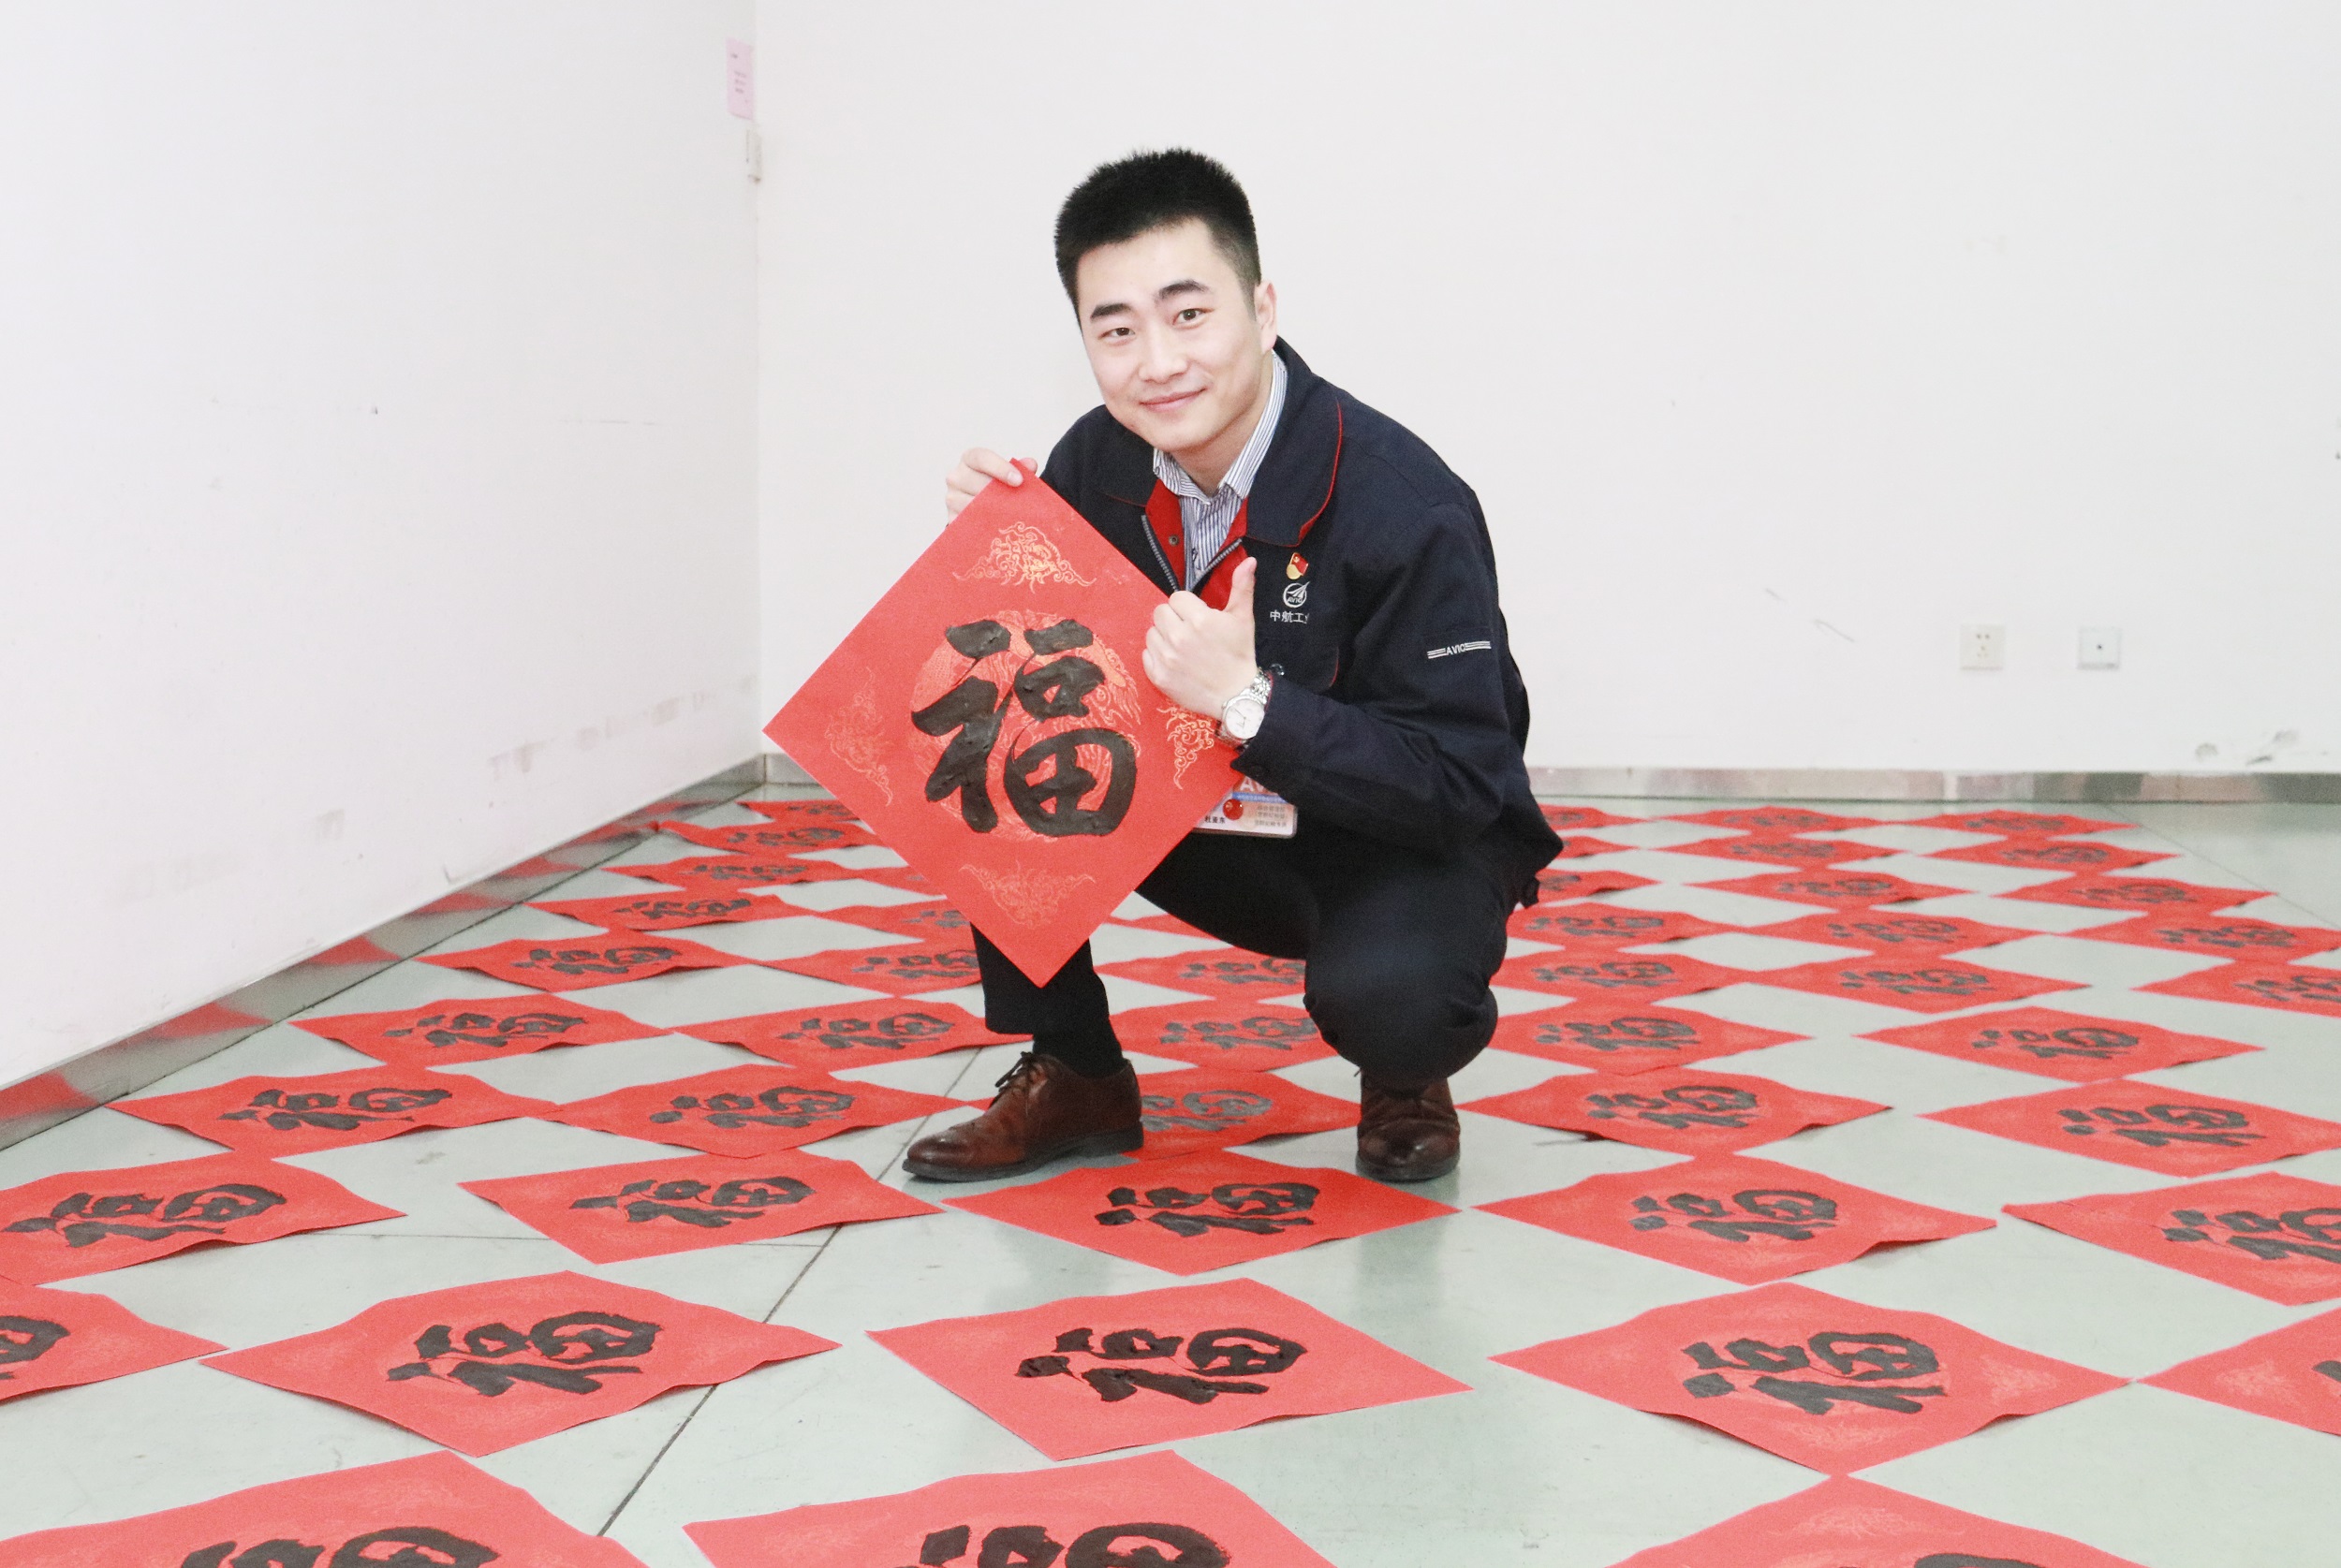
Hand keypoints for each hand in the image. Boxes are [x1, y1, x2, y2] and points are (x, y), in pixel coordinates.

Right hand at [945, 448, 1034, 518]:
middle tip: (1018, 504)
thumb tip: (1030, 464)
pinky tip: (998, 528)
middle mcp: (956, 477)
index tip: (1018, 480)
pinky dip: (984, 526)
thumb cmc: (997, 486)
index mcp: (970, 459)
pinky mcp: (951, 518)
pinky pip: (968, 523)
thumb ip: (1021, 468)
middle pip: (977, 484)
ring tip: (1011, 517)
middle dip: (999, 494)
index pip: (982, 458)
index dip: (1000, 468)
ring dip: (993, 512)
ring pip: (972, 506)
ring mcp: (951, 498)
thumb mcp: (1009, 474)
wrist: (982, 506)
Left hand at [1143, 557, 1259, 718]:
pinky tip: (1175, 660)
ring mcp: (1167, 658)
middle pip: (1160, 612)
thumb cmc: (1239, 656)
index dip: (1188, 607)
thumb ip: (1242, 587)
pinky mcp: (1159, 676)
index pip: (1176, 598)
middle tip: (1189, 632)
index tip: (1198, 618)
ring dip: (1164, 636)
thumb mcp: (1243, 619)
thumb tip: (1249, 561)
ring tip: (1182, 647)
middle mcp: (1179, 637)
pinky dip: (1157, 655)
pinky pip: (1146, 653)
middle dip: (1174, 619)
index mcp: (1199, 620)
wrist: (1236, 695)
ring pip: (1151, 632)